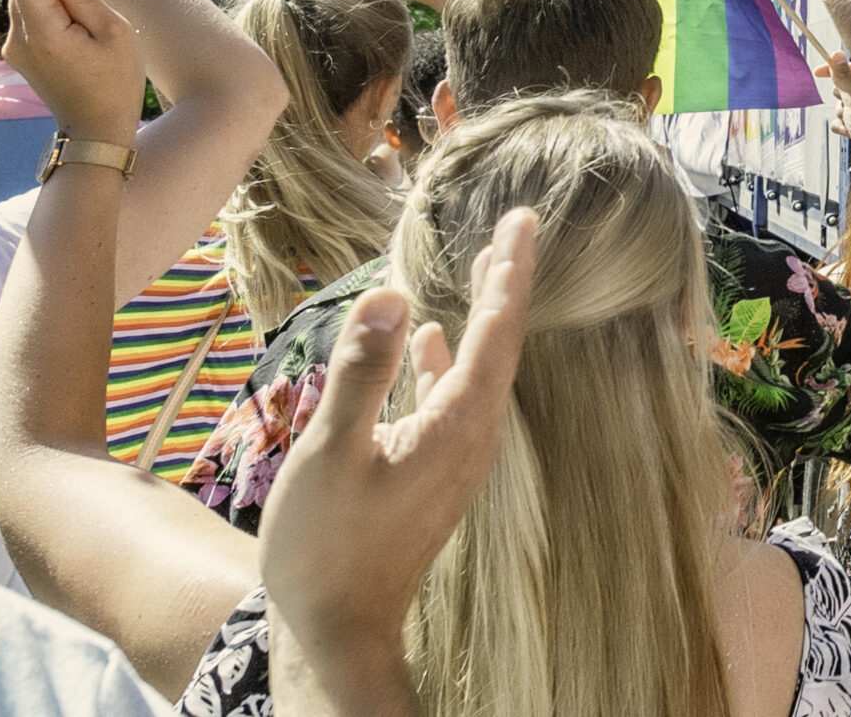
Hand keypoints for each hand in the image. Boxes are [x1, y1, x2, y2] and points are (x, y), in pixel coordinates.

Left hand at [2, 0, 144, 144]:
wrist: (96, 129)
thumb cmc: (116, 82)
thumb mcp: (114, 32)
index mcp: (43, 34)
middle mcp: (19, 40)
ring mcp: (15, 49)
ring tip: (92, 0)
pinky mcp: (20, 55)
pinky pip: (29, 17)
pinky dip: (50, 6)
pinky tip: (79, 19)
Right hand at [261, 210, 536, 691]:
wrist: (336, 630)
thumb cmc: (326, 548)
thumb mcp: (331, 453)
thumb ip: (359, 373)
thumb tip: (388, 294)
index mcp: (459, 425)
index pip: (499, 330)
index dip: (511, 270)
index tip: (525, 219)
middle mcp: (473, 437)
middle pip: (501, 342)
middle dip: (507, 281)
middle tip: (517, 224)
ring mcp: (457, 456)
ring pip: (480, 367)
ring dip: (481, 314)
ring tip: (482, 263)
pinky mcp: (435, 470)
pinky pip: (454, 396)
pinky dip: (449, 357)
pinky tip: (431, 337)